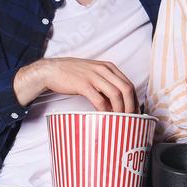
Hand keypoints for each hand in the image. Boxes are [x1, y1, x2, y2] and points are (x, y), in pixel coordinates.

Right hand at [13, 58, 137, 112]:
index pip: (129, 84)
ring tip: (119, 119)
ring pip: (116, 95)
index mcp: (108, 67)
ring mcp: (93, 76)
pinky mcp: (83, 85)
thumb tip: (116, 103)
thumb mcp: (93, 73)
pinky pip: (100, 100)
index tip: (135, 112)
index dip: (135, 100)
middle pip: (127, 89)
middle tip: (131, 119)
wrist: (51, 70)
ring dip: (120, 110)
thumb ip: (105, 84)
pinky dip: (105, 110)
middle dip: (131, 106)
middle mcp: (103, 70)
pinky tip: (104, 116)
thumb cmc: (72, 74)